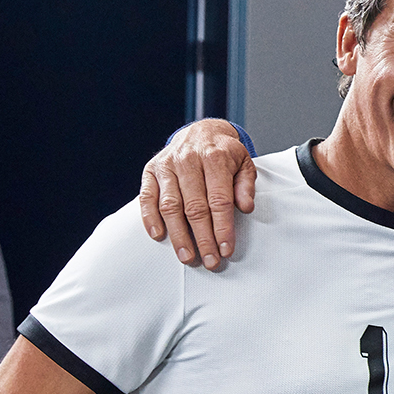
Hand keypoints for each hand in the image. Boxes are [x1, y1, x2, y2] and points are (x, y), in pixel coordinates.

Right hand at [139, 119, 255, 269]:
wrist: (201, 131)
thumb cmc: (225, 153)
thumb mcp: (244, 163)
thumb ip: (246, 185)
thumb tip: (246, 208)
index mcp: (215, 158)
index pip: (220, 200)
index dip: (223, 227)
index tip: (226, 249)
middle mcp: (189, 160)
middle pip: (195, 207)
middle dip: (203, 238)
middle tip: (210, 261)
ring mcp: (167, 166)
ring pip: (171, 206)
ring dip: (178, 235)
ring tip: (187, 256)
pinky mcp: (150, 171)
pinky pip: (147, 198)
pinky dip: (150, 218)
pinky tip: (159, 236)